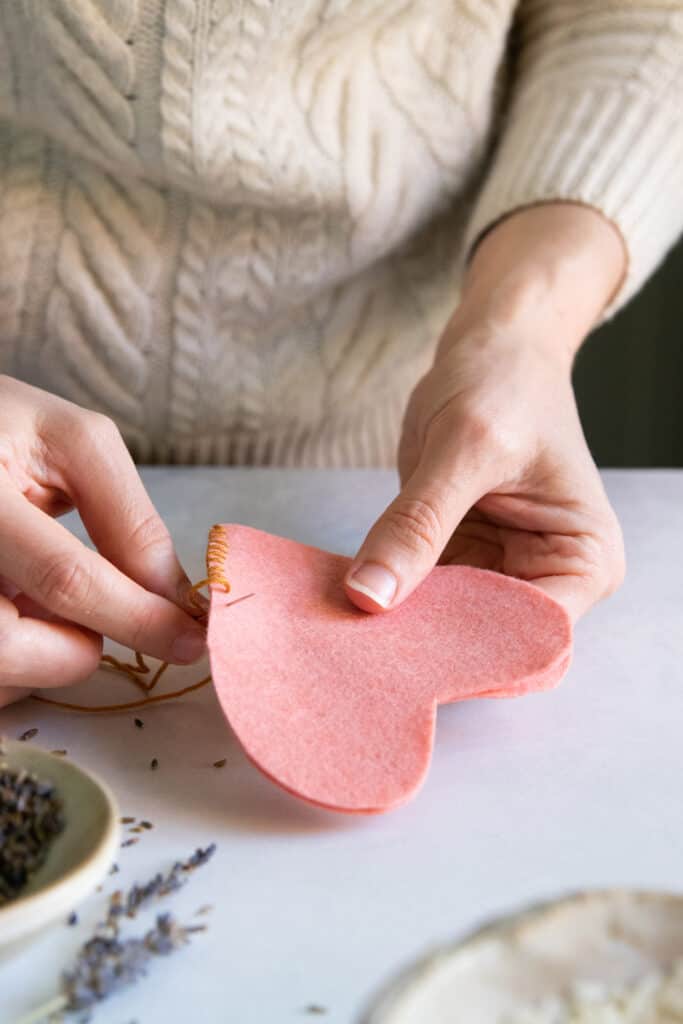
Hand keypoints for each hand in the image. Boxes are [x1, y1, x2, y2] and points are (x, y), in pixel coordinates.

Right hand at [0, 377, 205, 707]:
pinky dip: (17, 660)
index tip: (191, 640)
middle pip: (9, 646)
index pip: (65, 577)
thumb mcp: (71, 443)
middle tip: (93, 614)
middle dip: (74, 649)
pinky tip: (16, 608)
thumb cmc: (2, 427)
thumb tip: (174, 599)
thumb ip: (128, 518)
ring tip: (38, 597)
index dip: (138, 617)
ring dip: (38, 656)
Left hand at [345, 203, 627, 622]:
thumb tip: (370, 596)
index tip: (404, 654)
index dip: (470, 651)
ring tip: (347, 628)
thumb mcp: (464, 449)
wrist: (493, 348)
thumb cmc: (505, 385)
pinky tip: (352, 597)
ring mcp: (502, 570)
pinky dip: (391, 595)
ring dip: (402, 623)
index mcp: (584, 561)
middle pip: (486, 638)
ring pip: (447, 622)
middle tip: (360, 647)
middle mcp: (548, 577)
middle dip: (428, 641)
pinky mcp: (460, 557)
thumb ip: (419, 524)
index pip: (529, 634)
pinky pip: (421, 592)